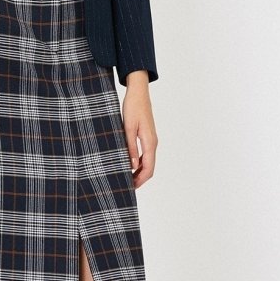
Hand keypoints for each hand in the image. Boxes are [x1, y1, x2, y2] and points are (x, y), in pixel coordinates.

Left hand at [121, 73, 157, 188]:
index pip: (148, 168)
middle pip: (149, 168)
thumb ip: (131, 147)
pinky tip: (129, 163)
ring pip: (148, 162)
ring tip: (126, 177)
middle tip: (126, 186)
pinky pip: (146, 154)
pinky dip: (139, 162)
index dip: (140, 181)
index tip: (130, 188)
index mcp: (150, 142)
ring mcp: (151, 140)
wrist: (138, 92)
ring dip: (139, 172)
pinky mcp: (147, 136)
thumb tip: (133, 166)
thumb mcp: (128, 128)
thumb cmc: (133, 107)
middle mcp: (153, 143)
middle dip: (139, 179)